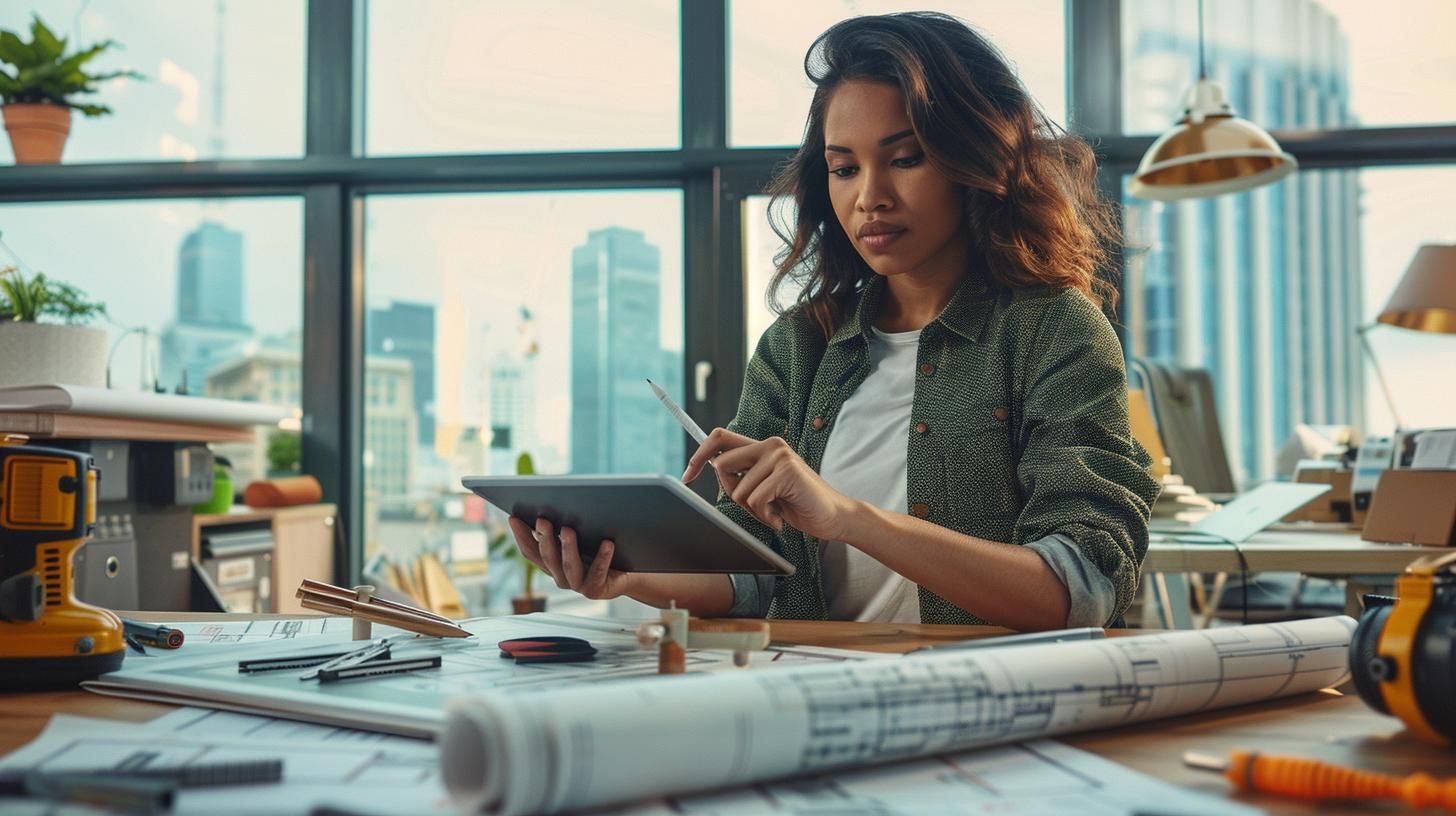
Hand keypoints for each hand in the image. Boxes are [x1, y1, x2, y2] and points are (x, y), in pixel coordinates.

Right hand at [506, 515, 633, 600]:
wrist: (624, 576)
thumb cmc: (598, 553)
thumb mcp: (579, 540)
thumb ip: (563, 530)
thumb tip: (554, 503)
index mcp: (551, 565)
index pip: (530, 552)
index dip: (520, 535)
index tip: (513, 517)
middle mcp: (560, 577)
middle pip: (548, 557)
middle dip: (544, 537)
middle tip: (542, 519)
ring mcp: (577, 585)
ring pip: (569, 566)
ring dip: (568, 547)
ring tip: (568, 529)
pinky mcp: (596, 589)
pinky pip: (598, 571)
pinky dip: (602, 557)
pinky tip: (607, 542)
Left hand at [682, 427, 857, 540]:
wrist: (833, 516)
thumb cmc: (797, 504)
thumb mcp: (764, 487)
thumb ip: (744, 475)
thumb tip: (711, 466)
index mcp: (762, 447)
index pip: (719, 438)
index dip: (699, 455)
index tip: (687, 476)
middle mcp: (770, 445)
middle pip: (721, 466)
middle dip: (730, 494)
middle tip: (755, 506)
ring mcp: (779, 456)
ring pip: (738, 489)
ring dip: (753, 510)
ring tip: (773, 512)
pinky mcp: (787, 472)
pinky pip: (755, 499)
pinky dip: (765, 516)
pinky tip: (780, 517)